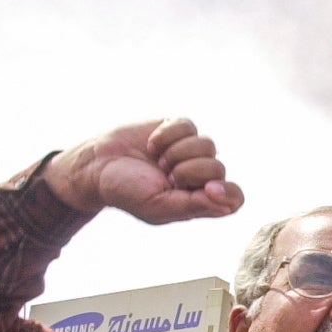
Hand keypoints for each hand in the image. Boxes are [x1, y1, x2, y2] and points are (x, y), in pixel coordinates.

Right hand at [43, 118, 245, 223]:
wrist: (97, 165)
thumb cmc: (126, 191)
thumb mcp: (158, 206)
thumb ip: (194, 206)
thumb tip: (227, 204)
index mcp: (197, 200)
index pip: (233, 198)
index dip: (227, 192)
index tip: (208, 189)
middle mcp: (198, 176)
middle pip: (218, 168)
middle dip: (189, 171)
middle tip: (166, 176)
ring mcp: (189, 151)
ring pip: (207, 145)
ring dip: (177, 152)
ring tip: (157, 161)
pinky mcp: (176, 129)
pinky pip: (188, 126)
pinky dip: (168, 135)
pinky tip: (152, 144)